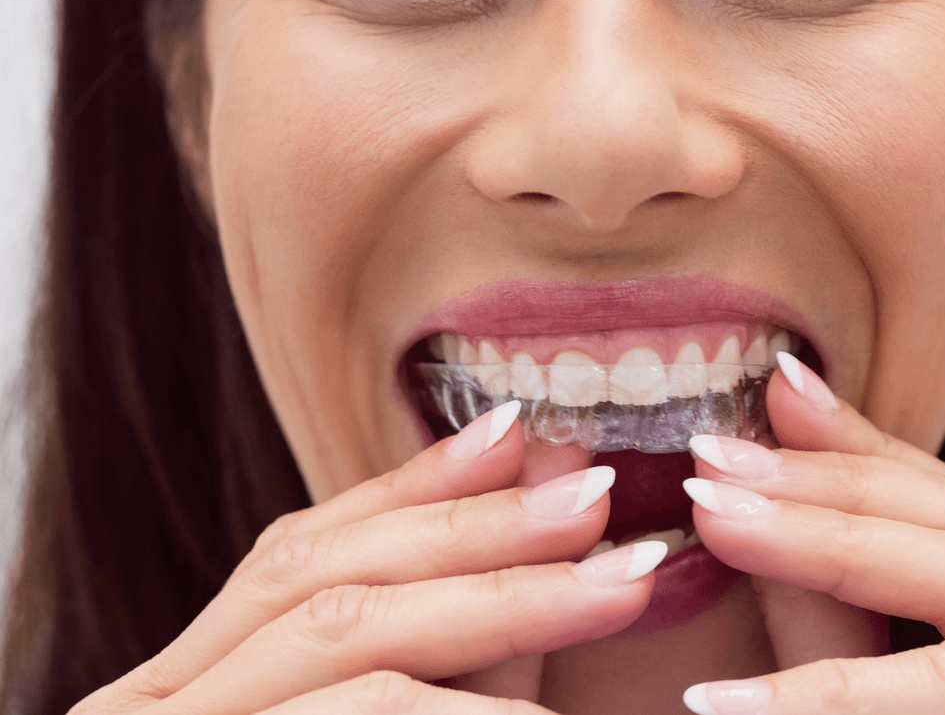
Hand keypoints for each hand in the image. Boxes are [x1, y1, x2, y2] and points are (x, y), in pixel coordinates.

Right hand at [68, 403, 660, 714]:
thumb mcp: (417, 714)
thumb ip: (467, 629)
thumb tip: (547, 480)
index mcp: (201, 676)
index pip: (303, 546)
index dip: (414, 485)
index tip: (518, 429)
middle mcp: (155, 708)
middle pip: (324, 579)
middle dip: (476, 534)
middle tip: (600, 498)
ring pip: (343, 639)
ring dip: (496, 602)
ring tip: (619, 582)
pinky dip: (460, 704)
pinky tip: (542, 703)